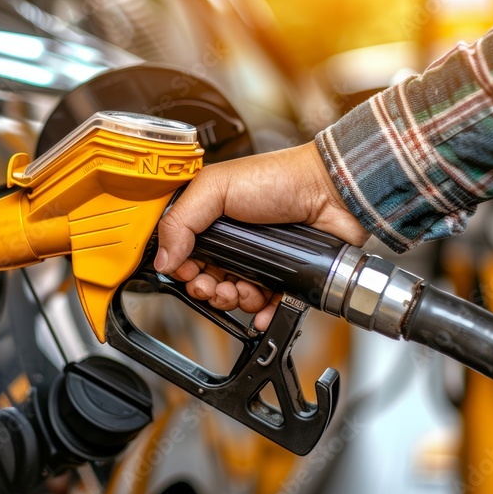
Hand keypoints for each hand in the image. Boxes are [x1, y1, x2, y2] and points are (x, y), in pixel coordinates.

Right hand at [154, 141, 369, 329]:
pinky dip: (262, 314)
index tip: (188, 272)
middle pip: (208, 280)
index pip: (185, 254)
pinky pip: (267, 306)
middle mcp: (235, 242)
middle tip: (215, 285)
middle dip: (208, 290)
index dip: (183, 269)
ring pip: (235, 297)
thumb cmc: (279, 179)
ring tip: (243, 291)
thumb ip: (181, 220)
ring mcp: (260, 260)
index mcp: (212, 219)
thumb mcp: (216, 187)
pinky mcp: (284, 276)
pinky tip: (261, 311)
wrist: (330, 193)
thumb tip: (162, 258)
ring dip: (234, 301)